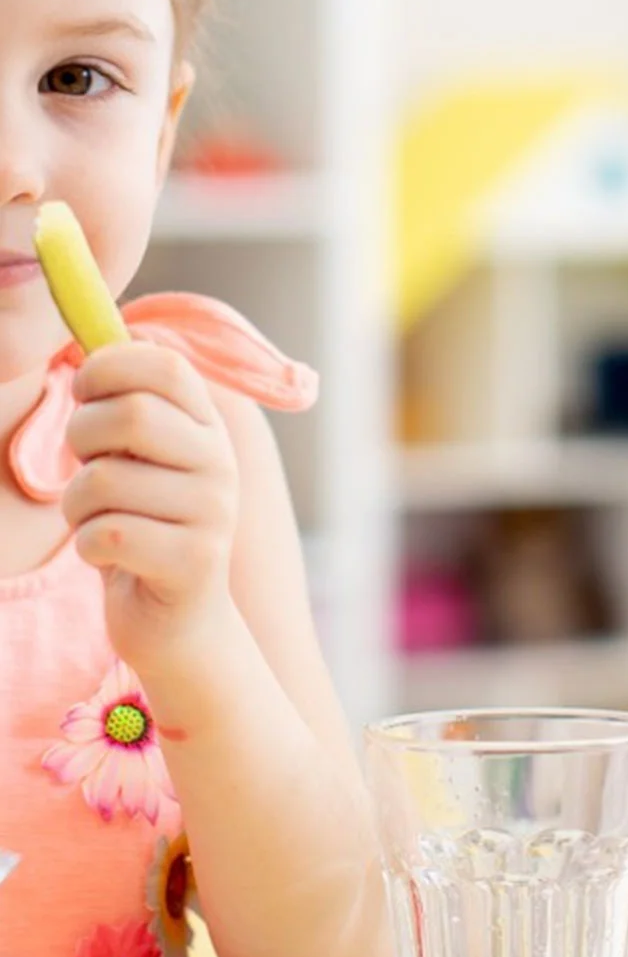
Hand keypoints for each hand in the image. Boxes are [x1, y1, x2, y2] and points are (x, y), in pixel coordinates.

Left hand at [62, 344, 238, 672]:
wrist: (180, 623)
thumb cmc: (144, 528)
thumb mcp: (143, 460)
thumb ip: (130, 402)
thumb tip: (97, 332)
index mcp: (209, 429)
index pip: (166, 366)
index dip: (110, 367)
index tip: (87, 392)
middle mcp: (220, 464)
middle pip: (132, 415)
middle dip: (82, 437)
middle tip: (89, 465)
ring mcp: (213, 513)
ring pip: (104, 480)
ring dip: (77, 506)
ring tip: (98, 521)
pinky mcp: (193, 562)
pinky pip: (105, 536)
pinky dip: (88, 548)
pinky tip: (111, 557)